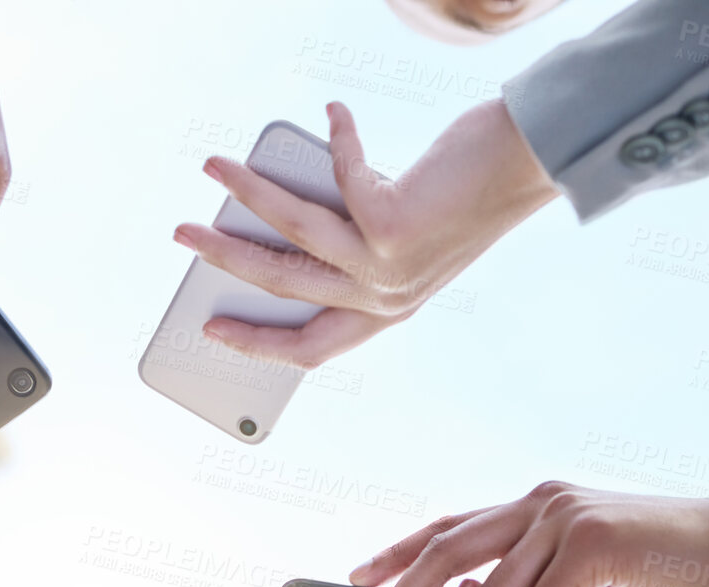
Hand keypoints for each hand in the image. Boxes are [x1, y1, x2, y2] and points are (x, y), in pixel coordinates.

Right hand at [172, 99, 554, 368]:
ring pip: (294, 234)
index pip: (308, 350)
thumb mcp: (392, 233)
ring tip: (215, 168)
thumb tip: (266, 218)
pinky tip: (335, 115)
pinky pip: (340, 179)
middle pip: (282, 286)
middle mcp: (385, 300)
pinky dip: (335, 140)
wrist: (525, 167)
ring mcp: (388, 268)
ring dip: (248, 195)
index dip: (253, 342)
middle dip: (222, 258)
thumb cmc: (457, 195)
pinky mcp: (394, 226)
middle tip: (183, 235)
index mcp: (384, 312)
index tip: (211, 327)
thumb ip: (340, 241)